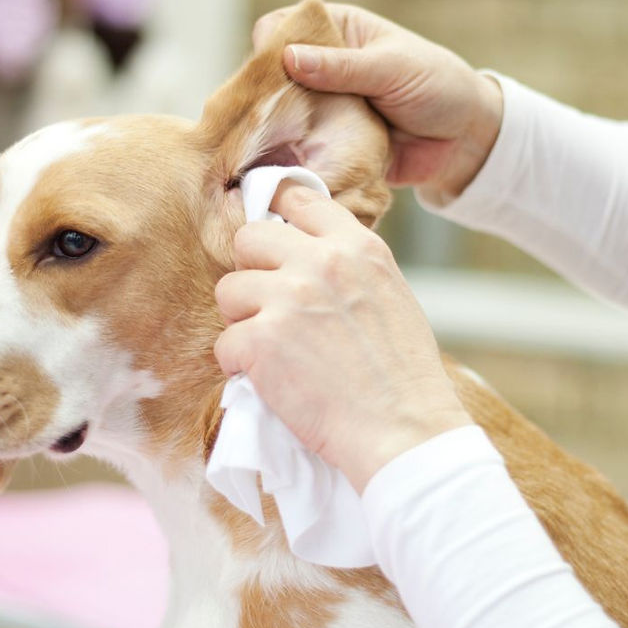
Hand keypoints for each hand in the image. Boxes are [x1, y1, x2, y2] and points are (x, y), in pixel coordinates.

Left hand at [214, 181, 472, 492]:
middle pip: (249, 237)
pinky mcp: (261, 341)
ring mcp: (287, 298)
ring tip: (271, 348)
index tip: (272, 242)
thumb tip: (305, 254)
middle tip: (266, 305)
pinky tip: (269, 380)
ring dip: (242, 320)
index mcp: (357, 247)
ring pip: (228, 290)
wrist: (403, 429)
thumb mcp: (389, 293)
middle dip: (251, 271)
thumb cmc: (403, 374)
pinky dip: (239, 366)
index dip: (277, 217)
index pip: (298, 198)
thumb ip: (347, 266)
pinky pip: (225, 343)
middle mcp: (320, 262)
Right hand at [253, 2, 503, 200]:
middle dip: (262, 94)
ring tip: (262, 145)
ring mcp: (323, 107)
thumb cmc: (437, 87)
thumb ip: (342, 66)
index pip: (283, 26)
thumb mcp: (392, 68)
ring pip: (281, 115)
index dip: (269, 45)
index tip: (264, 71)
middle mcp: (322, 67)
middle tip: (259, 117)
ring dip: (274, 129)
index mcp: (337, 31)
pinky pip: (300, 149)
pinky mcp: (328, 143)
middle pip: (272, 74)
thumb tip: (288, 58)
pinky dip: (291, 157)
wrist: (465, 142)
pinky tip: (279, 167)